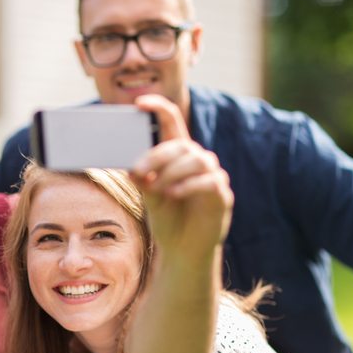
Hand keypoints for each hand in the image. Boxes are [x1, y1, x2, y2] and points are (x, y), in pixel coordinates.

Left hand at [130, 95, 232, 261]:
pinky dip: (187, 186)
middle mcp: (197, 160)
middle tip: (138, 172)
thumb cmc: (167, 219)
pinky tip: (172, 194)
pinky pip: (208, 181)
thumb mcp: (149, 198)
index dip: (158, 107)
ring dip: (171, 173)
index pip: (172, 121)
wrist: (183, 250)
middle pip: (181, 144)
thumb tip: (131, 169)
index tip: (139, 103)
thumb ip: (143, 182)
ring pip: (196, 160)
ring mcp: (212, 176)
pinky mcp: (221, 194)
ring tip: (156, 190)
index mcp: (177, 155)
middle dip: (156, 156)